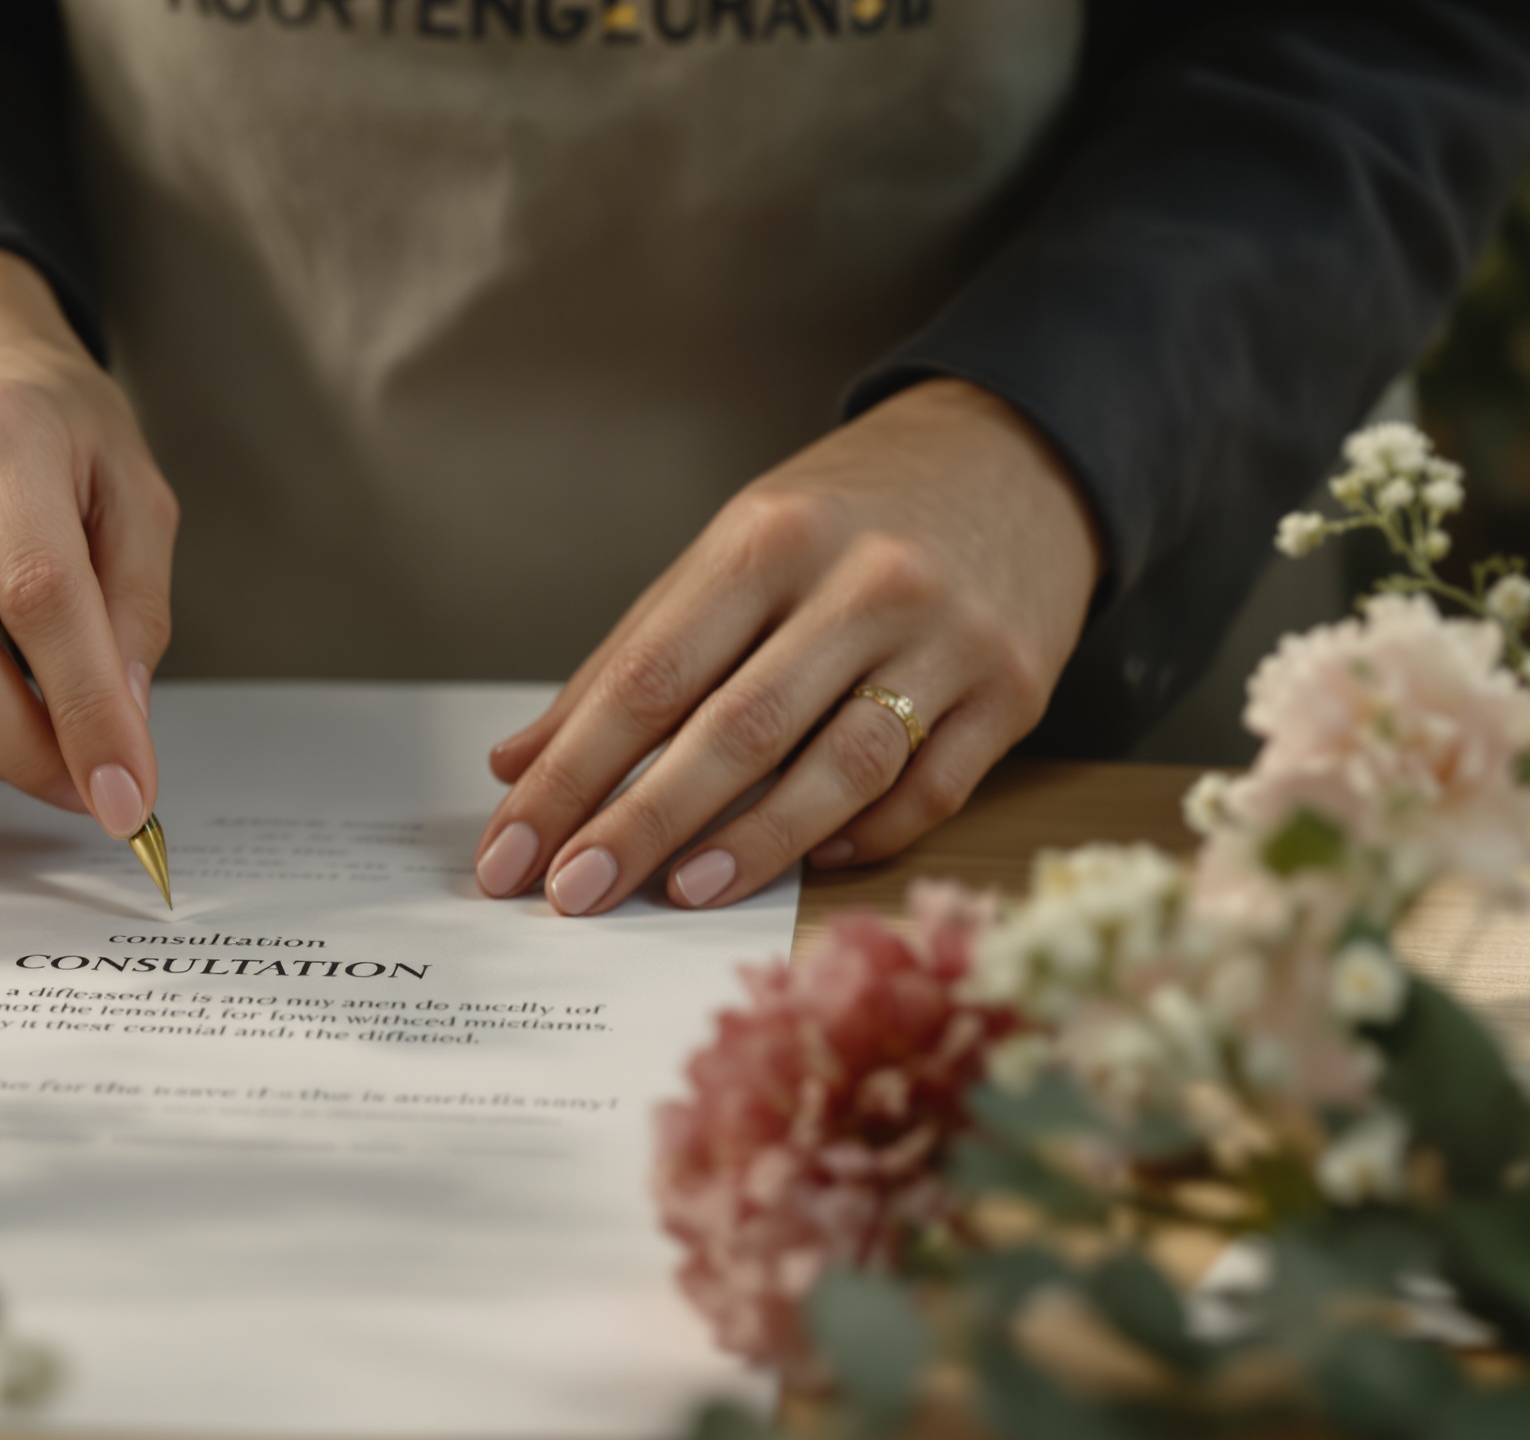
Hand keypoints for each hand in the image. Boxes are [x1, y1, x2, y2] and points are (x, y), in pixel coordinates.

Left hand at [472, 379, 1101, 914]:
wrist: (1017, 455)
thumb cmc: (849, 513)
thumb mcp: (731, 551)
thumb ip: (628, 657)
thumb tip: (519, 762)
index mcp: (770, 537)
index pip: (650, 678)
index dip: (572, 774)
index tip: (511, 849)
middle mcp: (865, 582)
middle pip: (737, 729)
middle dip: (641, 824)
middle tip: (573, 895)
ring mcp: (948, 639)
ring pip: (841, 767)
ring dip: (753, 844)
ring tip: (679, 894)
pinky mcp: (1013, 691)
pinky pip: (931, 790)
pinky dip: (864, 836)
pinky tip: (805, 862)